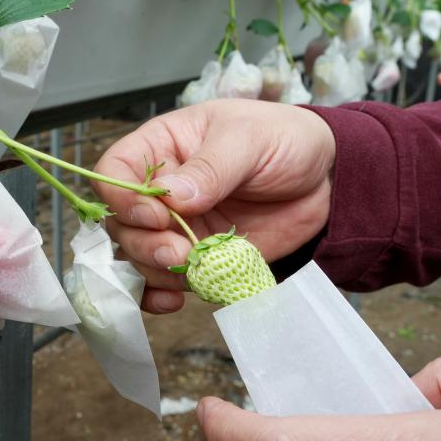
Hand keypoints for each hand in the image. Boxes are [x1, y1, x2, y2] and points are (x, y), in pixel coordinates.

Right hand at [92, 99, 334, 312]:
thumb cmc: (284, 140)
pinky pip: (163, 282)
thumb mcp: (248, 141)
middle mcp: (160, 191)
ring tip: (194, 268)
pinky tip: (176, 300)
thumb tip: (173, 198)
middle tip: (180, 250)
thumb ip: (210, 168)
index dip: (122, 197)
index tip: (155, 214)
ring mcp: (177, 227)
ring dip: (157, 271)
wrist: (327, 179)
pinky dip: (160, 296)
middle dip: (144, 243)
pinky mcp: (198, 258)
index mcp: (161, 148)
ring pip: (139, 257)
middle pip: (121, 223)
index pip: (113, 172)